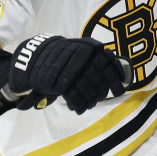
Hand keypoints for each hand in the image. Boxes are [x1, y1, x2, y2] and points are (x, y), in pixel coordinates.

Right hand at [8, 35, 125, 113]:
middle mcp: (80, 55)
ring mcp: (69, 68)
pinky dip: (78, 105)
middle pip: (98, 78)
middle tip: (100, 98)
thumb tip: (121, 77)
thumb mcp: (81, 51)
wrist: (35, 56)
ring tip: (89, 104)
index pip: (109, 63)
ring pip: (87, 88)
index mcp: (89, 46)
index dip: (116, 79)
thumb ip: (99, 60)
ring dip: (90, 100)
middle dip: (101, 92)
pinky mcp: (58, 80)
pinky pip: (73, 96)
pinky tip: (78, 109)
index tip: (120, 90)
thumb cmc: (63, 57)